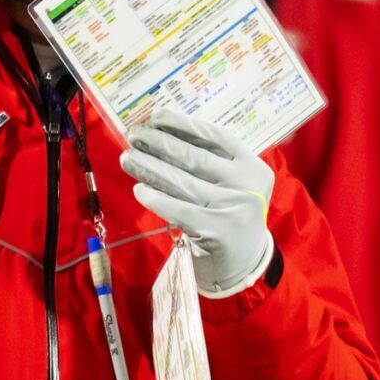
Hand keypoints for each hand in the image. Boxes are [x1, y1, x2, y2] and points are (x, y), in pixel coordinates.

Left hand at [120, 108, 274, 296]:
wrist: (245, 262)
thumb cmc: (230, 215)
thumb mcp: (233, 184)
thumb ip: (211, 161)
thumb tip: (163, 133)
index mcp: (252, 165)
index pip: (215, 137)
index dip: (183, 124)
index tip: (157, 116)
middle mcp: (246, 184)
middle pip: (195, 158)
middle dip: (160, 143)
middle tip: (134, 135)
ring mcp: (233, 208)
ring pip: (183, 182)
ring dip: (150, 168)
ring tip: (128, 158)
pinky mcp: (217, 231)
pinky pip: (180, 210)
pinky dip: (158, 199)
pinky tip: (140, 189)